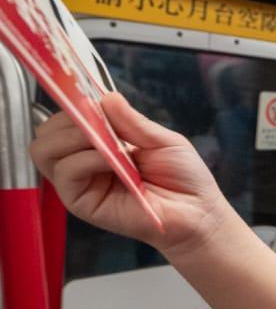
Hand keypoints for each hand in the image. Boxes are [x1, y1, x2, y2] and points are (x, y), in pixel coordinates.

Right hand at [28, 93, 229, 254]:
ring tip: (108, 142)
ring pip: (45, 151)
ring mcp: (79, 183)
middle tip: (98, 122)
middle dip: (69, 120)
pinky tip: (112, 161)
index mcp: (100, 145)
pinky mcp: (80, 203)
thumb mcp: (161, 140)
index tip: (90, 98)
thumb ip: (131, 121)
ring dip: (75, 137)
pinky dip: (86, 159)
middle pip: (46, 134)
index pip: (64, 121)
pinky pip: (66, 172)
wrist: (198, 212)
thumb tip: (106, 97)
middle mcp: (83, 163)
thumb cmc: (184, 178)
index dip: (72, 106)